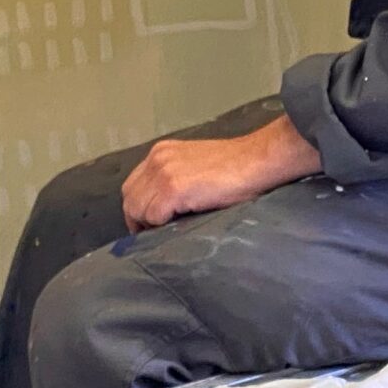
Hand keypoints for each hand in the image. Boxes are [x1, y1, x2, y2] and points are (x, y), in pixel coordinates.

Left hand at [120, 116, 321, 229]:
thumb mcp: (195, 166)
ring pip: (137, 208)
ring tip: (167, 233)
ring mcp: (163, 173)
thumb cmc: (236, 168)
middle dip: (139, 219)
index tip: (151, 224)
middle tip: (155, 234)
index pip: (134, 185)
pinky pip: (153, 216)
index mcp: (161, 153)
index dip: (139, 208)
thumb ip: (175, 179)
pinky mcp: (174, 189)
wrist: (257, 160)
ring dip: (148, 225)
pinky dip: (160, 226)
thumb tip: (164, 207)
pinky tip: (178, 227)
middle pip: (130, 197)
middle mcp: (156, 160)